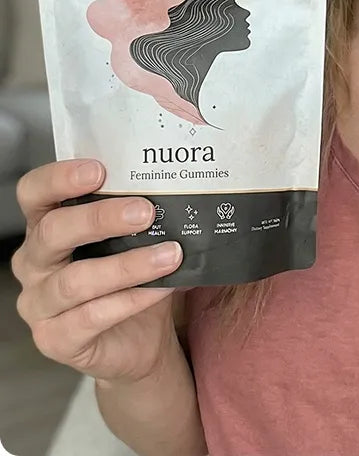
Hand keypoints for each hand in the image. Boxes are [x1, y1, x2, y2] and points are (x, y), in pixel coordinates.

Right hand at [12, 158, 184, 384]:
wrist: (141, 339)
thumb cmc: (131, 276)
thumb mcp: (131, 238)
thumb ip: (136, 211)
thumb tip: (175, 184)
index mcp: (44, 226)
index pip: (33, 192)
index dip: (58, 178)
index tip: (99, 170)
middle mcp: (33, 263)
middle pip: (52, 232)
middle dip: (100, 218)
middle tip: (145, 212)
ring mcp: (38, 304)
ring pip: (76, 280)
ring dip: (128, 265)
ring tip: (170, 254)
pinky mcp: (55, 339)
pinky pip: (92, 316)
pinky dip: (133, 298)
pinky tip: (164, 287)